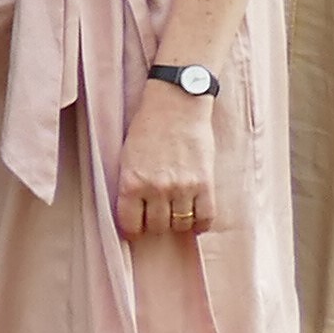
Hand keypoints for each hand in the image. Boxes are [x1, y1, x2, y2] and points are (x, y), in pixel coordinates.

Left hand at [112, 76, 217, 241]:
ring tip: (176, 213)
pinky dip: (200, 224)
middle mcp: (156, 189)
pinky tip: (196, 221)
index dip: (133, 229)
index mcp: (131, 182)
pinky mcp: (204, 183)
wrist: (176, 103)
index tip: (137, 227)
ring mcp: (182, 187)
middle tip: (158, 216)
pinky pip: (205, 217)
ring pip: (181, 224)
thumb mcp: (127, 157)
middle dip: (156, 224)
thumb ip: (130, 184)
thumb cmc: (148, 126)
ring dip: (178, 222)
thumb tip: (135, 212)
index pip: (130, 225)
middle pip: (157, 227)